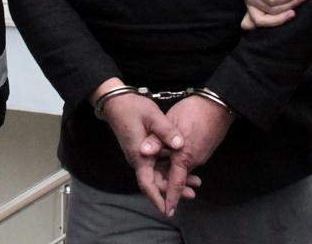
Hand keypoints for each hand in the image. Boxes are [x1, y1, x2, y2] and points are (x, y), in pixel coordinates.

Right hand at [94, 81, 187, 213]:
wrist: (116, 101)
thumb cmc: (132, 108)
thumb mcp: (152, 116)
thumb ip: (167, 131)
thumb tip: (181, 145)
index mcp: (140, 155)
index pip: (147, 183)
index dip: (157, 198)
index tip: (167, 209)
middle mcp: (139, 158)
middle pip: (156, 182)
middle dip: (173, 189)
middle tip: (193, 192)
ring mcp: (141, 154)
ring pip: (158, 173)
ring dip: (174, 178)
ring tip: (195, 181)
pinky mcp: (144, 149)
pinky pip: (157, 164)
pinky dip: (170, 167)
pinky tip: (183, 165)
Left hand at [157, 95, 233, 215]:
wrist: (218, 104)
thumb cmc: (193, 112)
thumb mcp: (170, 122)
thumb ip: (156, 139)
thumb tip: (143, 152)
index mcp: (184, 156)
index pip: (175, 183)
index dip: (171, 197)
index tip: (167, 211)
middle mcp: (194, 160)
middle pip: (178, 177)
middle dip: (170, 186)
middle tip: (161, 194)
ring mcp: (201, 155)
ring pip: (183, 169)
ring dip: (174, 173)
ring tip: (165, 175)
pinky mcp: (204, 149)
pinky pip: (189, 161)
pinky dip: (180, 164)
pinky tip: (172, 157)